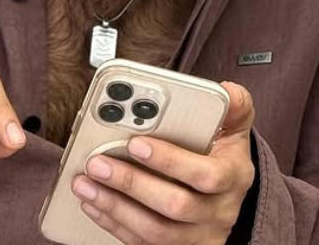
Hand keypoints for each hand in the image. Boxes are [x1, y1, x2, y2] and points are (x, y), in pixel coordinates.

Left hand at [71, 81, 255, 244]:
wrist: (223, 197)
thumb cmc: (221, 156)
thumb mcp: (233, 129)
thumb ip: (232, 106)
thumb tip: (227, 89)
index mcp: (232, 176)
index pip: (206, 174)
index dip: (170, 161)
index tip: (135, 143)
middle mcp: (220, 211)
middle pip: (176, 205)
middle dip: (130, 183)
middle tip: (96, 163)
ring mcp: (198, 235)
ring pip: (156, 231)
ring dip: (114, 206)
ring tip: (85, 184)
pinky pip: (143, 243)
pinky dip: (113, 223)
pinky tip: (93, 203)